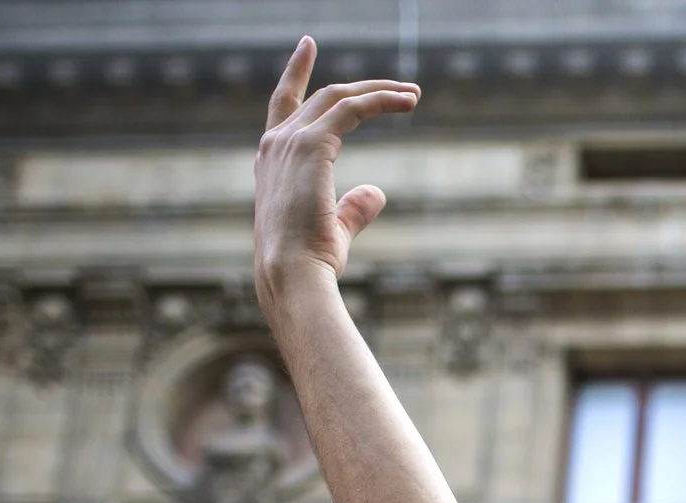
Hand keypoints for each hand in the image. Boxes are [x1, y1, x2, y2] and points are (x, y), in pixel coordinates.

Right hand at [253, 38, 418, 306]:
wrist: (293, 274)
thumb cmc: (309, 262)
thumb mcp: (333, 229)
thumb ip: (353, 208)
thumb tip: (377, 192)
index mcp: (272, 162)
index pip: (283, 104)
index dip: (296, 73)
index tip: (308, 45)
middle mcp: (275, 144)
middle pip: (321, 96)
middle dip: (363, 87)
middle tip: (401, 87)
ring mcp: (290, 142)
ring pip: (340, 97)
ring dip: (379, 92)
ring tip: (414, 95)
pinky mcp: (312, 144)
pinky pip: (353, 108)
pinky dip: (382, 101)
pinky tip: (408, 102)